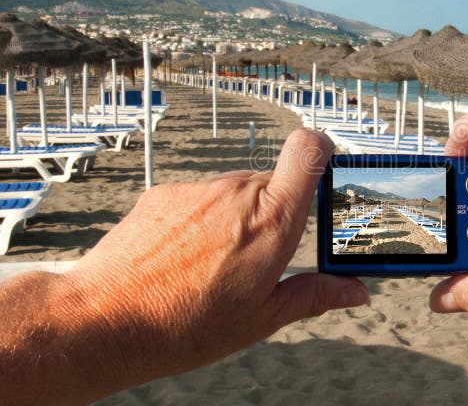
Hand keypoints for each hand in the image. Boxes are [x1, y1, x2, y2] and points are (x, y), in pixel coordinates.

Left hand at [57, 129, 367, 400]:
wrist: (105, 320)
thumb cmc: (186, 324)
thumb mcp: (263, 318)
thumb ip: (315, 295)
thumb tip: (355, 291)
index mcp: (273, 222)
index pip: (308, 150)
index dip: (322, 150)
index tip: (324, 167)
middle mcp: (238, 194)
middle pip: (272, 182)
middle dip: (273, 212)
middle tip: (258, 257)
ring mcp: (199, 190)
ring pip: (235, 192)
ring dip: (235, 219)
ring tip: (212, 266)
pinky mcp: (166, 192)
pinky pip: (199, 198)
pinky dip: (200, 221)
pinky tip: (182, 258)